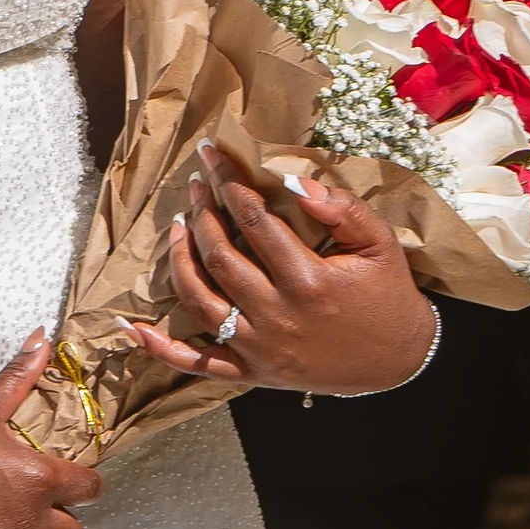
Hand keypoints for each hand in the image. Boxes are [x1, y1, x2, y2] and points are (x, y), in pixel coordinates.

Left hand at [120, 149, 439, 397]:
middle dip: (203, 212)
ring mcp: (259, 349)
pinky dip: (160, 349)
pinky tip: (131, 326)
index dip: (229, 182)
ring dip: (179, 259)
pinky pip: (197, 364)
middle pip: (220, 255)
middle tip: (195, 185)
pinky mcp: (251, 373)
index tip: (211, 155)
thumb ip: (340, 209)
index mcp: (309, 281)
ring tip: (177, 227)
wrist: (398, 360)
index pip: (254, 220)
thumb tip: (292, 181)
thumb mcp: (380, 244)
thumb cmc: (388, 296)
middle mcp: (277, 316)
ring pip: (199, 301)